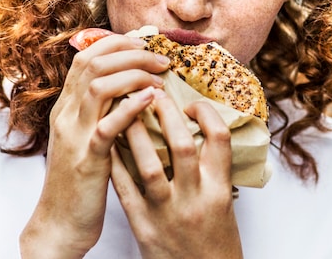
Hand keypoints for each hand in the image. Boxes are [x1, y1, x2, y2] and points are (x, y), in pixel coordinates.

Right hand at [20, 31, 170, 258]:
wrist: (60, 223)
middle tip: (161, 60)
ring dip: (135, 74)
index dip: (116, 43)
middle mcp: (66, 115)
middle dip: (131, 53)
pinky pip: (108, 125)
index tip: (145, 44)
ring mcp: (75, 136)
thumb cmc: (80, 180)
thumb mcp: (85, 137)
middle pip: (93, 63)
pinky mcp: (88, 159)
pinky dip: (131, 107)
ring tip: (160, 79)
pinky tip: (151, 101)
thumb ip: (100, 110)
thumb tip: (130, 85)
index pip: (86, 57)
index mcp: (66, 107)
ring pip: (99, 87)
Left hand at [111, 93, 242, 258]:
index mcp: (219, 190)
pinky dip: (116, 163)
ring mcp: (168, 213)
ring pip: (149, 165)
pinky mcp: (144, 227)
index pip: (219, 139)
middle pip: (183, 144)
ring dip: (135, 133)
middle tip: (153, 92)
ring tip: (125, 109)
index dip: (206, 114)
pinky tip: (108, 143)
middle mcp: (195, 199)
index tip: (191, 103)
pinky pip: (125, 189)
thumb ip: (212, 170)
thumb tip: (199, 129)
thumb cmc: (214, 240)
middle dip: (167, 114)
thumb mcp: (222, 203)